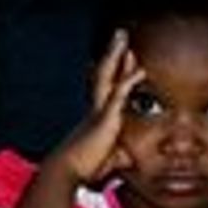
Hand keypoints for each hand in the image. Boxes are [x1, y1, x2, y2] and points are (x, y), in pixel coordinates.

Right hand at [50, 31, 141, 184]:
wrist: (67, 171)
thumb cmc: (84, 168)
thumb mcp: (109, 159)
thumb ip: (119, 154)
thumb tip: (127, 157)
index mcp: (98, 115)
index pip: (109, 86)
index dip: (118, 69)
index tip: (128, 55)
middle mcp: (97, 108)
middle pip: (105, 73)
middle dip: (114, 53)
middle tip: (121, 35)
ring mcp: (100, 111)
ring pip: (107, 76)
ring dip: (116, 56)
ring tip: (123, 37)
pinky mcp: (105, 119)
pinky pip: (119, 95)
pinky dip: (129, 81)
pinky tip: (140, 69)